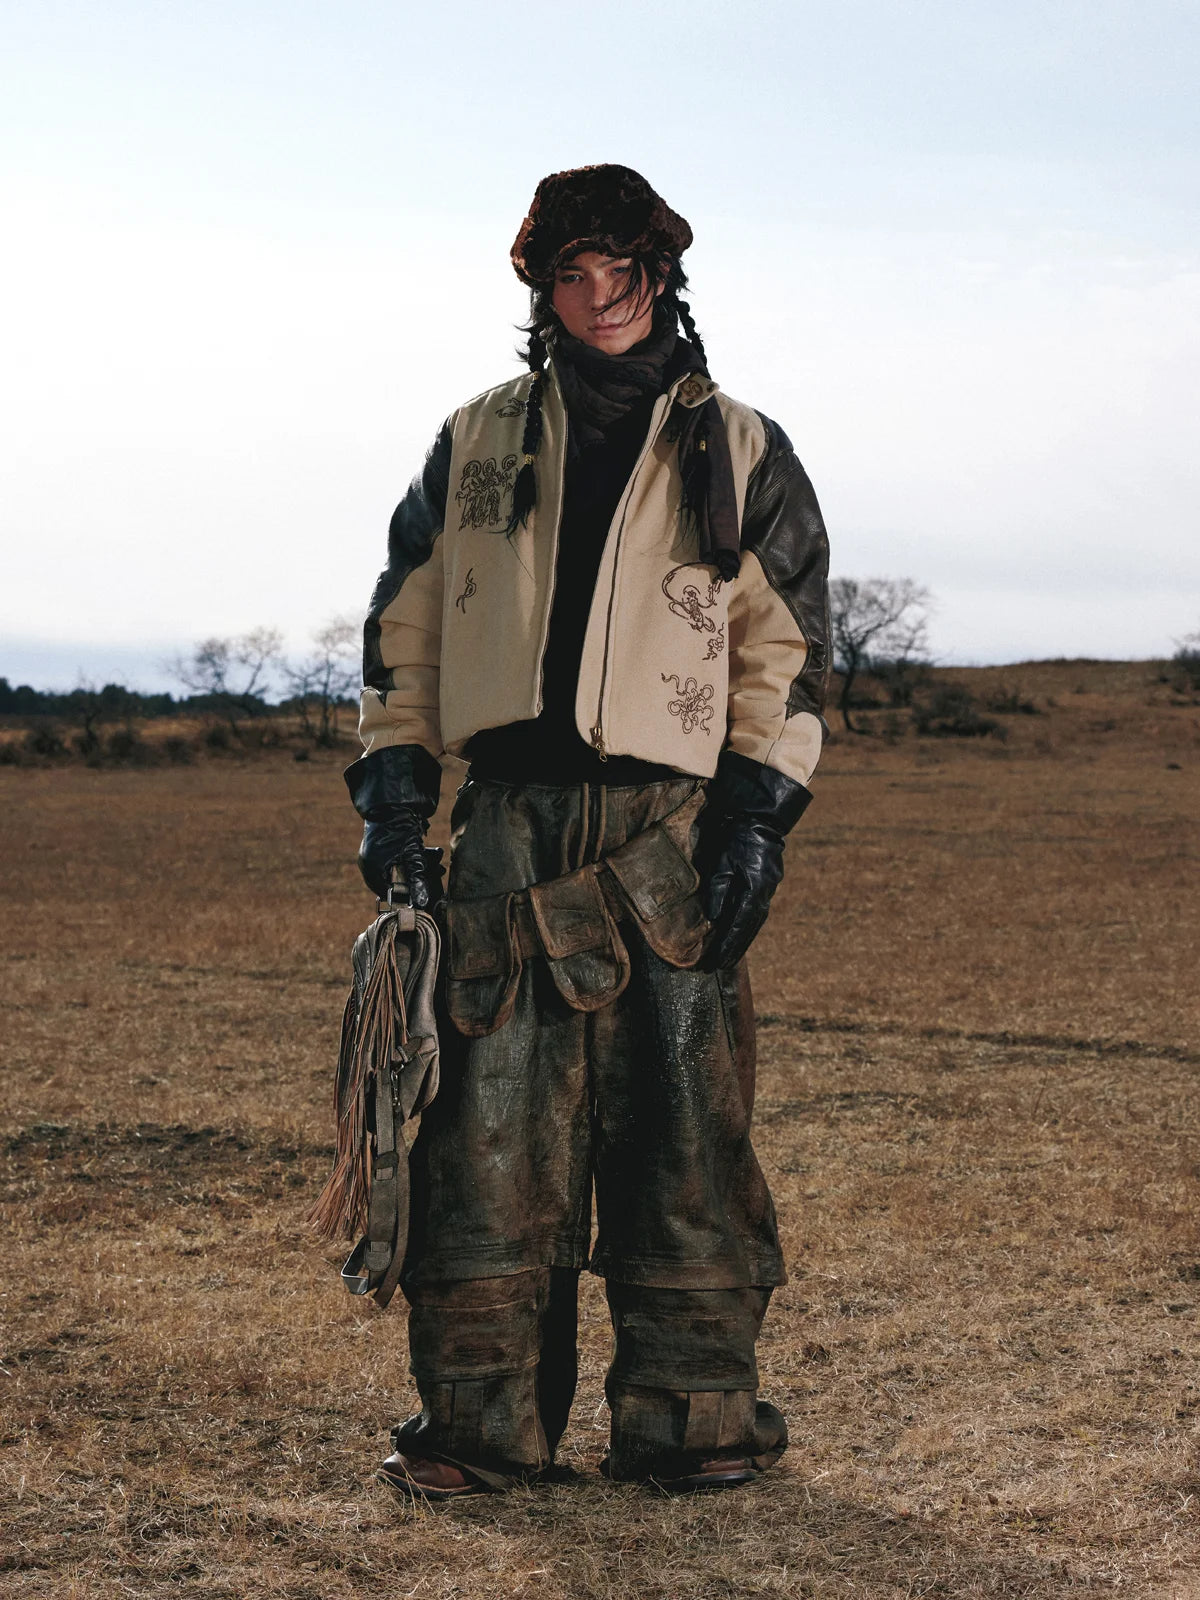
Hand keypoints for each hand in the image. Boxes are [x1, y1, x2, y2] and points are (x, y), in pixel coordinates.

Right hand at [344, 744, 442, 904]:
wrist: (394, 799)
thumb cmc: (401, 828)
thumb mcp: (413, 856)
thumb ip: (417, 879)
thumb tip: (422, 902)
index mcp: (371, 869)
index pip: (388, 893)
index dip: (407, 896)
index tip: (424, 896)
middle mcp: (370, 863)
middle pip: (396, 880)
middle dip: (419, 877)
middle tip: (437, 873)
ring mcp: (375, 853)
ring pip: (401, 867)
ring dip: (421, 865)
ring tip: (438, 860)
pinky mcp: (383, 844)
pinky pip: (400, 857)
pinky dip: (415, 856)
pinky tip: (432, 853)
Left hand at [702, 818, 785, 968]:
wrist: (761, 822)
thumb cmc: (736, 840)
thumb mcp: (722, 864)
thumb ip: (718, 892)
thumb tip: (714, 919)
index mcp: (754, 890)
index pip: (739, 924)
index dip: (728, 944)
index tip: (717, 961)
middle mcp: (764, 894)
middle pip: (749, 928)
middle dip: (734, 948)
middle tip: (720, 966)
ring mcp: (768, 890)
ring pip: (755, 923)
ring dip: (742, 940)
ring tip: (729, 957)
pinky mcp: (768, 885)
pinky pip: (757, 912)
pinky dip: (748, 927)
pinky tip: (740, 935)